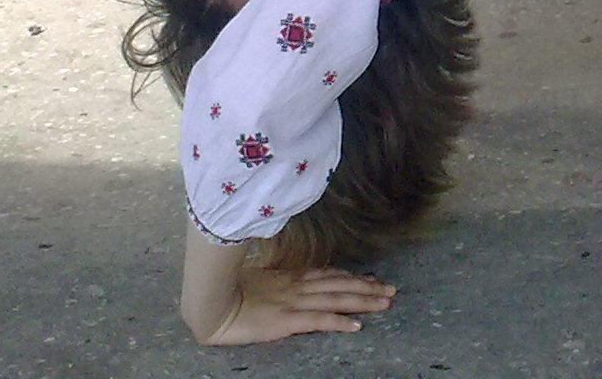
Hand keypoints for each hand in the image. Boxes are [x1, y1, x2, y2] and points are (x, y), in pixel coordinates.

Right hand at [194, 265, 395, 345]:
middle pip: (340, 285)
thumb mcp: (257, 280)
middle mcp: (297, 287)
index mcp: (289, 277)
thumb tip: (282, 280)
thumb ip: (274, 279)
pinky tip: (357, 326)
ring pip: (337, 299)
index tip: (371, 278)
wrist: (210, 302)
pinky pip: (319, 321)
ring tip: (386, 302)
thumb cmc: (226, 291)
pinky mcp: (287, 320)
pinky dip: (340, 322)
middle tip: (392, 290)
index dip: (351, 277)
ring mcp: (294, 302)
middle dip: (368, 287)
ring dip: (364, 301)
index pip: (328, 275)